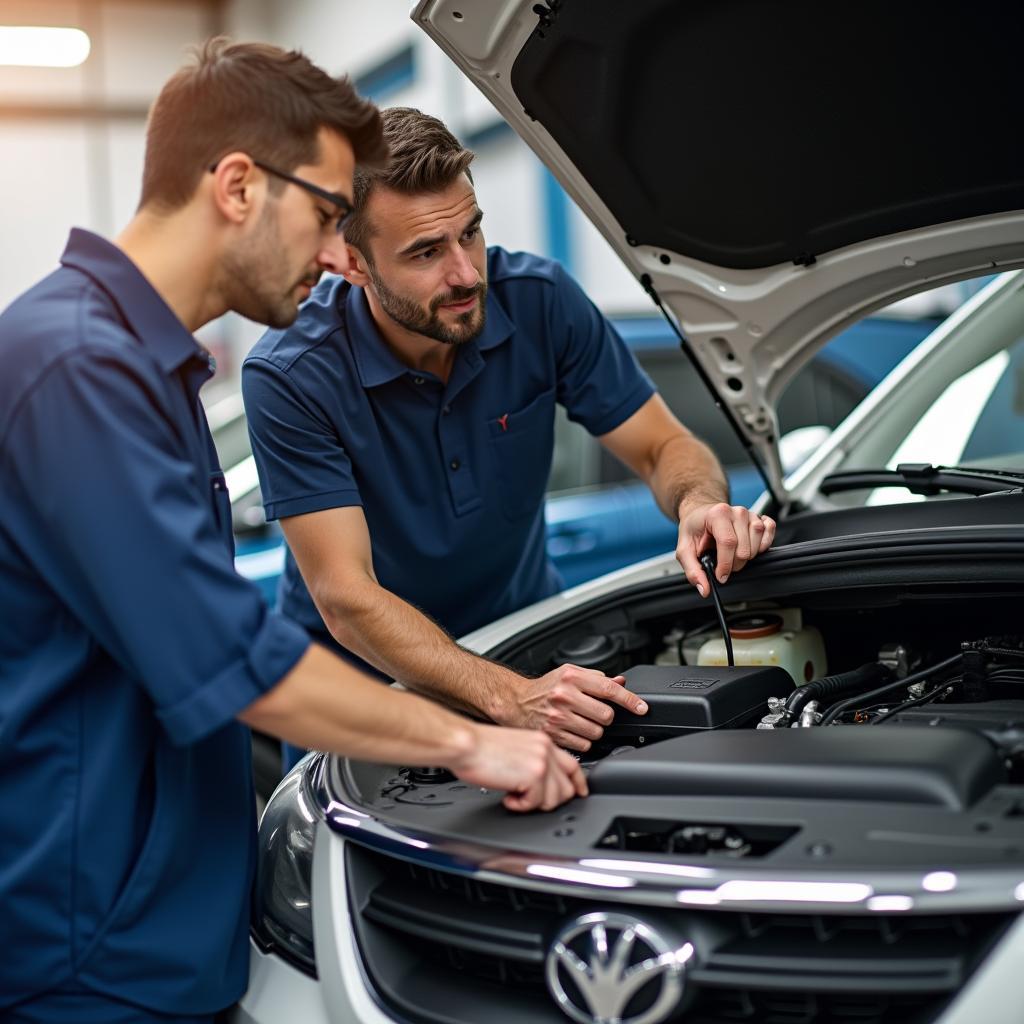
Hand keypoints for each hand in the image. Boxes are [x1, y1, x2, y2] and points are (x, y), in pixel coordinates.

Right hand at [449, 723, 588, 811]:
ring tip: (514, 795)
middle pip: (567, 788)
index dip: (578, 784)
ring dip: (533, 804)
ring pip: (554, 799)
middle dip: (549, 801)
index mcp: (542, 741)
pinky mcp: (533, 775)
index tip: (578, 794)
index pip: (573, 765)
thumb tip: (541, 782)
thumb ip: (533, 761)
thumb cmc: (480, 747)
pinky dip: (520, 806)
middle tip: (528, 799)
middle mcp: (546, 749)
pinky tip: (507, 797)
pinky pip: (536, 803)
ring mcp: (542, 762)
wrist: (465, 744)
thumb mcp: (516, 748)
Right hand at [503, 663, 647, 752]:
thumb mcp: (569, 674)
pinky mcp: (554, 735)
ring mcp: (558, 717)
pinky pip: (584, 744)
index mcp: (572, 677)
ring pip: (597, 732)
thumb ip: (596, 678)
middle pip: (606, 715)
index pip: (609, 689)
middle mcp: (565, 696)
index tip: (642, 708)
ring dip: (594, 729)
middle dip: (604, 716)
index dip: (630, 700)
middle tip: (592, 712)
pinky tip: (572, 731)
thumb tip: (621, 682)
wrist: (516, 702)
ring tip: (580, 721)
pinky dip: (583, 740)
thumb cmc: (545, 688)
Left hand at [676, 501, 775, 595]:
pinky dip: (765, 543)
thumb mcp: (684, 550)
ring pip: (758, 541)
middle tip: (725, 564)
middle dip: (735, 564)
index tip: (721, 576)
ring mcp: (749, 514)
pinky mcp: (759, 517)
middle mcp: (736, 512)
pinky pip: (770, 529)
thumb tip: (704, 589)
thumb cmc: (694, 529)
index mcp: (717, 514)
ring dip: (749, 556)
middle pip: (744, 548)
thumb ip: (692, 570)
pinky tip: (753, 548)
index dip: (726, 564)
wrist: (700, 515)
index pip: (728, 542)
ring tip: (735, 555)